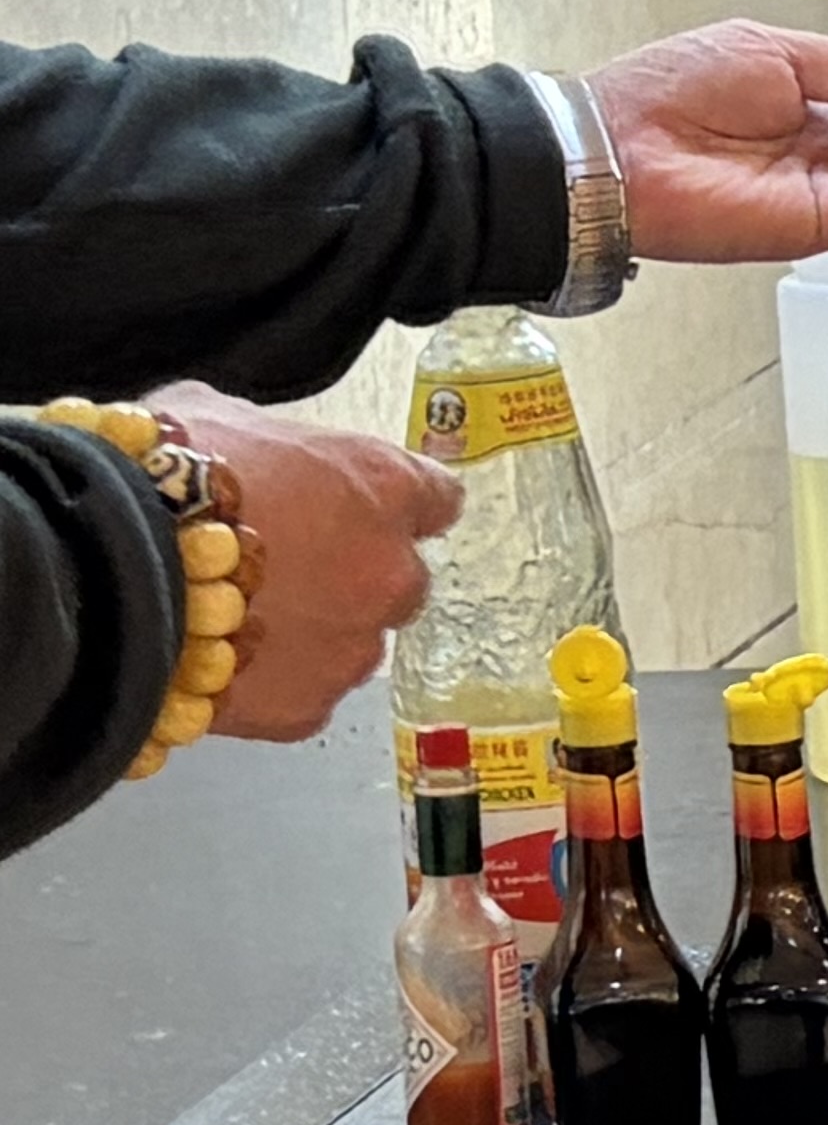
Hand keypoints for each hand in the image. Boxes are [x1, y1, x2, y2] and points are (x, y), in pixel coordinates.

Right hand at [154, 392, 460, 746]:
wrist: (93, 566)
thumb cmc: (153, 474)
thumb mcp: (217, 417)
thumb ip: (276, 443)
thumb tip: (270, 454)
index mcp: (382, 486)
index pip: (436, 498)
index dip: (398, 506)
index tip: (371, 512)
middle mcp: (388, 571)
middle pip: (399, 580)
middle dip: (354, 576)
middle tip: (282, 572)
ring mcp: (351, 647)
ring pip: (353, 644)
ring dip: (312, 632)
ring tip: (233, 619)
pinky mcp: (304, 707)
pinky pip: (303, 696)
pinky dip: (269, 684)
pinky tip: (214, 658)